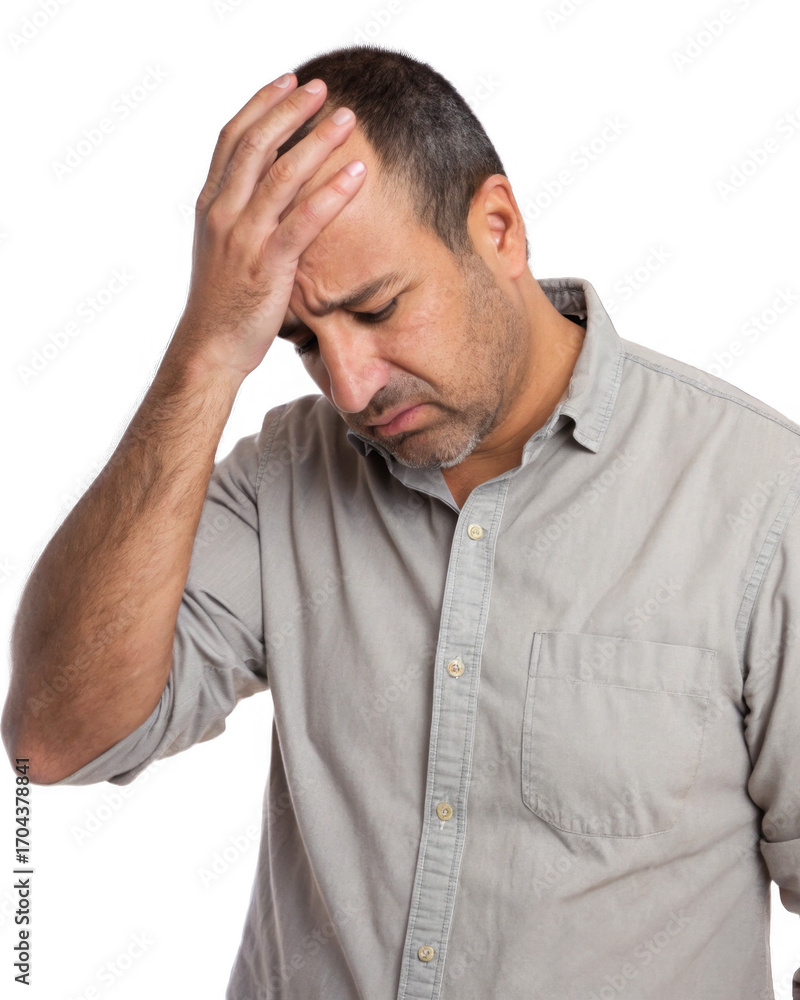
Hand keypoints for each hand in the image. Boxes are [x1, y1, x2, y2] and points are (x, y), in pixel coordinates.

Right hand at [172, 73, 364, 378]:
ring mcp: (243, 238)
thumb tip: (266, 188)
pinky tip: (358, 174)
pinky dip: (332, 194)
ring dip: (317, 141)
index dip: (261, 105)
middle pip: (256, 144)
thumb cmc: (222, 303)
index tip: (288, 82)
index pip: (232, 138)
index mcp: (210, 205)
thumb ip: (240, 215)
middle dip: (291, 110)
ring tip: (346, 119)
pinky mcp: (267, 265)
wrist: (209, 348)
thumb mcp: (222, 249)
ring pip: (281, 175)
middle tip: (322, 88)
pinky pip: (303, 221)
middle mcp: (222, 213)